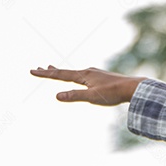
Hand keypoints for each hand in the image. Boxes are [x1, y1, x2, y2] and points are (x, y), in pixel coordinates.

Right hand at [29, 65, 143, 105]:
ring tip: (53, 69)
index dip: (45, 74)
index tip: (32, 70)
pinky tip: (78, 78)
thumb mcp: (92, 97)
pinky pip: (82, 75)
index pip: (60, 74)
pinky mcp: (101, 78)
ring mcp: (95, 74)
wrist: (133, 88)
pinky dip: (73, 75)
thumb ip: (74, 96)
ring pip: (74, 72)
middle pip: (65, 71)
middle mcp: (88, 72)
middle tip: (39, 68)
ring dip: (62, 71)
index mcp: (83, 75)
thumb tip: (56, 96)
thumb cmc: (113, 93)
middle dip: (51, 71)